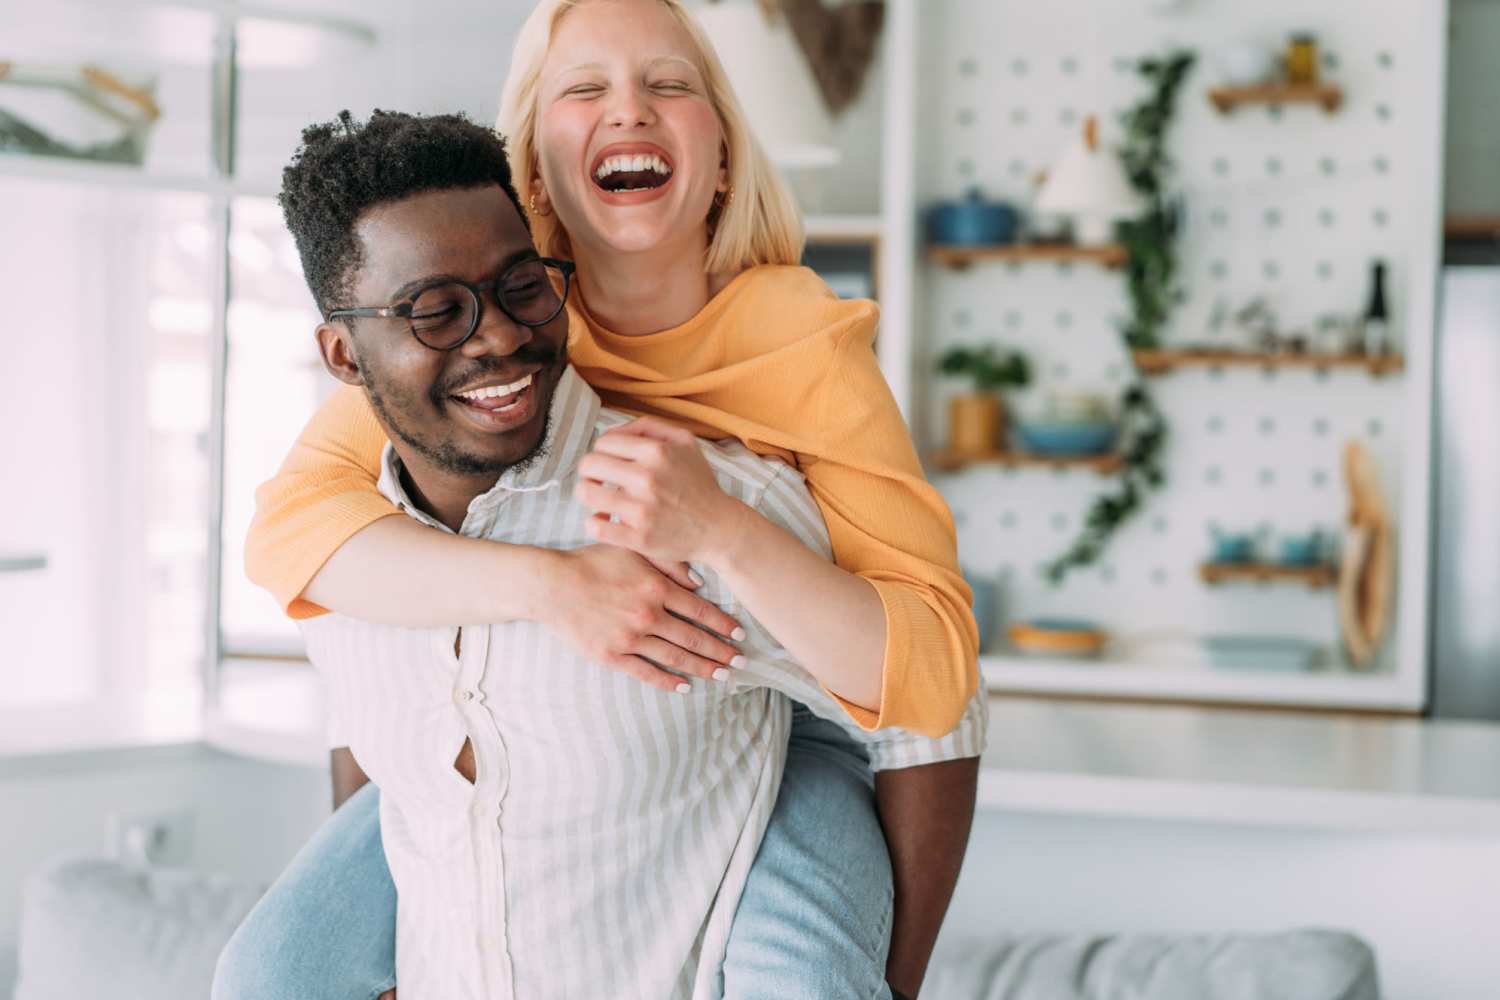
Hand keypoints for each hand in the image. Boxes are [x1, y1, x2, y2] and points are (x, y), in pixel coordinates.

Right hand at [542, 544, 745, 693]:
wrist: (553, 586)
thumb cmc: (592, 563)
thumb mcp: (633, 552)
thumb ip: (668, 563)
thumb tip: (699, 582)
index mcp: (656, 588)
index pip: (700, 611)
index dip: (723, 624)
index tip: (740, 634)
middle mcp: (648, 615)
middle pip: (693, 637)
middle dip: (720, 651)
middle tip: (741, 662)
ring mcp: (630, 638)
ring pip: (674, 657)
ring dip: (701, 668)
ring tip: (721, 676)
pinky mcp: (612, 655)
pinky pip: (645, 672)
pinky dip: (667, 680)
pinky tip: (684, 686)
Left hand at [574, 416, 742, 564]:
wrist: (718, 527)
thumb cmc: (698, 483)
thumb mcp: (684, 442)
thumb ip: (648, 427)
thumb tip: (613, 430)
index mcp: (656, 452)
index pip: (603, 443)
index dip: (602, 452)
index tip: (609, 464)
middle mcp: (648, 478)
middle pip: (588, 465)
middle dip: (590, 473)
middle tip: (600, 481)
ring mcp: (642, 510)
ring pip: (586, 494)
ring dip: (588, 496)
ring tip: (599, 500)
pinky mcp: (639, 538)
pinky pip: (596, 526)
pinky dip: (594, 522)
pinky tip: (605, 520)